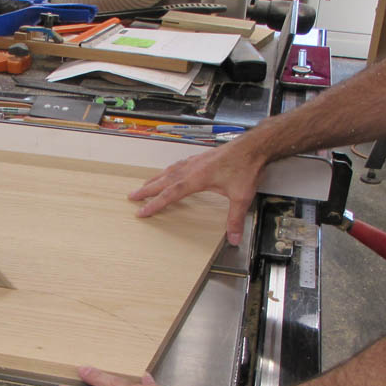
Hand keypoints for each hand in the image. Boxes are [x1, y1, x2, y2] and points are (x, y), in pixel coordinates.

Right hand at [127, 137, 264, 244]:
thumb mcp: (241, 197)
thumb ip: (235, 219)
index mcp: (197, 178)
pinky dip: (169, 170)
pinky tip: (170, 172)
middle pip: (164, 180)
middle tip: (132, 196)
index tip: (142, 211)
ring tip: (145, 185)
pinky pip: (179, 164)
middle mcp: (193, 168)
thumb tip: (234, 238)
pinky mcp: (202, 157)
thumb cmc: (246, 167)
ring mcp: (196, 161)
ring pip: (170, 170)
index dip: (155, 204)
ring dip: (155, 179)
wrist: (254, 147)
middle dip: (147, 190)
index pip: (171, 194)